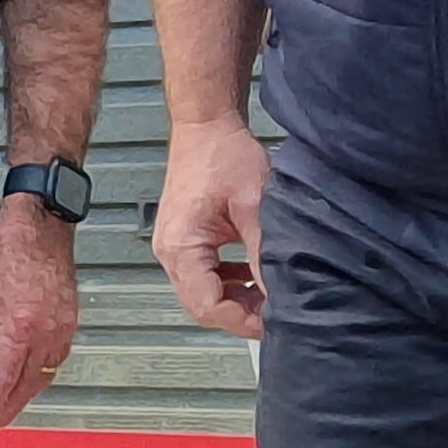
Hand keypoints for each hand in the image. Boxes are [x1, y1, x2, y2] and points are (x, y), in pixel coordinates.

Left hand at [0, 194, 84, 425]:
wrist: (40, 228)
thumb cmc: (10, 251)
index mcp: (20, 326)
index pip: (6, 379)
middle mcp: (46, 331)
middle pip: (29, 384)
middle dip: (11, 408)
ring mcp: (63, 328)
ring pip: (47, 375)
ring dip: (29, 394)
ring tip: (11, 406)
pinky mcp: (71, 321)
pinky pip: (58, 359)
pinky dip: (44, 374)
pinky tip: (33, 378)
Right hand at [151, 117, 270, 341]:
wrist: (207, 126)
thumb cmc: (223, 155)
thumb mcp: (255, 207)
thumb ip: (264, 255)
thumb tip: (278, 293)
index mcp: (181, 246)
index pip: (208, 306)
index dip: (242, 320)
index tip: (272, 321)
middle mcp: (170, 251)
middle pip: (202, 306)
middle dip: (240, 312)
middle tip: (274, 311)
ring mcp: (174, 245)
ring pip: (204, 293)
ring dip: (235, 298)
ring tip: (267, 294)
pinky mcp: (184, 238)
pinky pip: (204, 275)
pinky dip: (228, 282)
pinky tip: (251, 275)